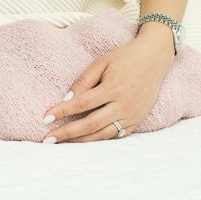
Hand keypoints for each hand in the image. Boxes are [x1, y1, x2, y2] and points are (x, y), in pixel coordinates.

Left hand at [42, 34, 172, 142]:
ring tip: (63, 142)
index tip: (46, 118)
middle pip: (90, 124)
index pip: (82, 104)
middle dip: (67, 133)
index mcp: (113, 88)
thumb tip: (66, 99)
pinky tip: (85, 140)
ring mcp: (132, 115)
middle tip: (48, 139)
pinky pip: (116, 135)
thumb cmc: (125, 57)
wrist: (154, 58)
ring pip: (103, 134)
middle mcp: (123, 105)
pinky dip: (99, 139)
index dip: (62, 112)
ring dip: (81, 140)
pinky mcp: (137, 120)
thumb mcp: (102, 62)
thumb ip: (84, 81)